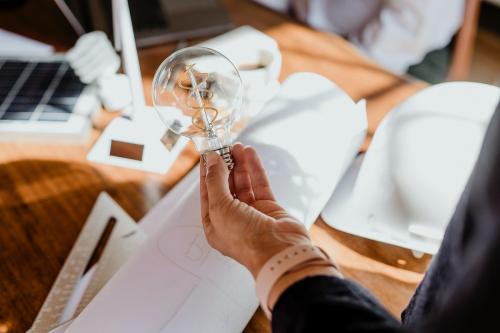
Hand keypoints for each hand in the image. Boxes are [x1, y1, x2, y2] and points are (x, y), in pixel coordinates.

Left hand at [200, 143, 311, 277]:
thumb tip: (213, 161)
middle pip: (226, 187)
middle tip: (224, 147)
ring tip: (238, 147)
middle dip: (224, 166)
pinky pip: (259, 184)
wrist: (278, 251)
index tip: (208, 155)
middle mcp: (232, 219)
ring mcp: (251, 213)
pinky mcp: (268, 207)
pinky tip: (250, 154)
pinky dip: (255, 169)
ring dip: (240, 164)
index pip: (207, 194)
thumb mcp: (220, 208)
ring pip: (243, 183)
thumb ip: (216, 181)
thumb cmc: (245, 239)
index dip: (207, 173)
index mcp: (215, 224)